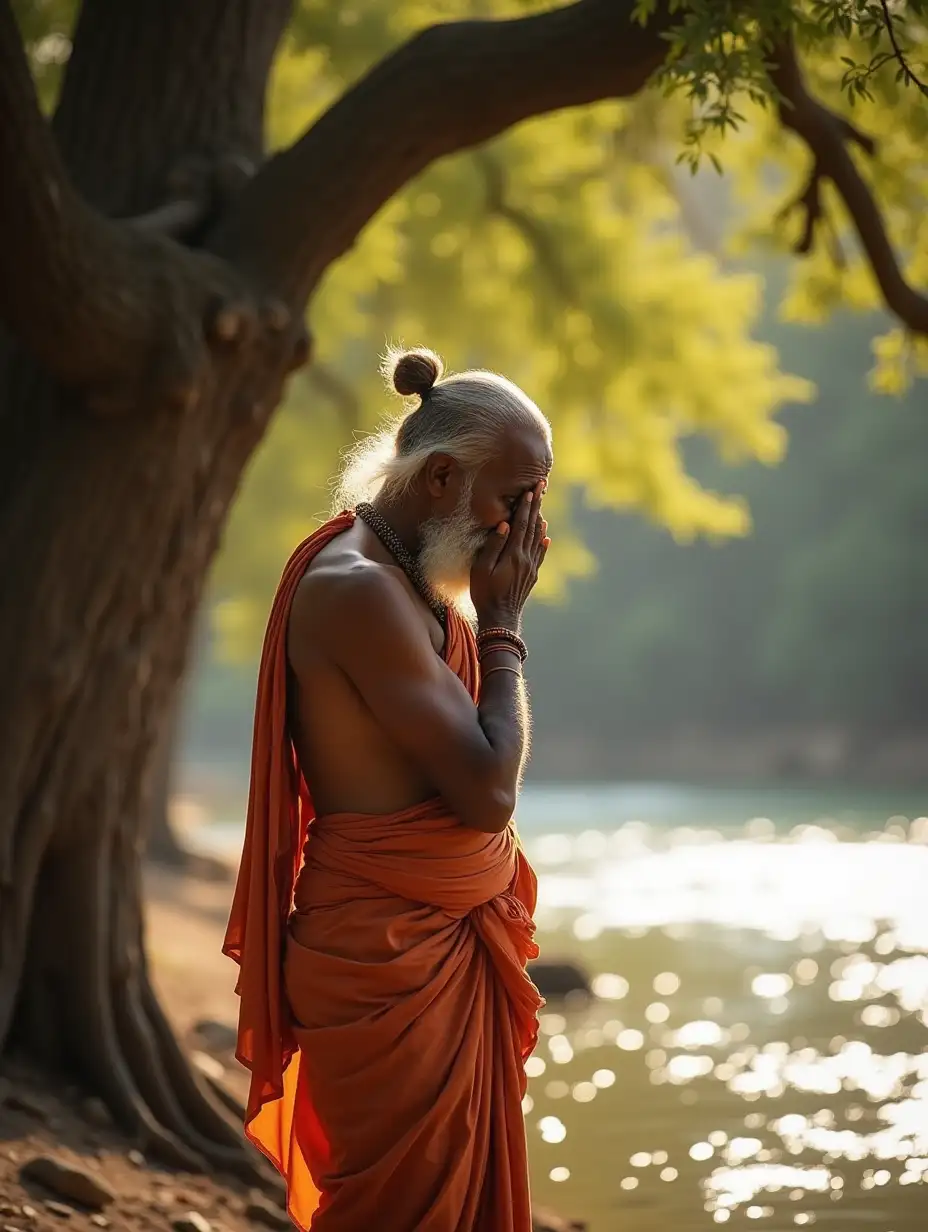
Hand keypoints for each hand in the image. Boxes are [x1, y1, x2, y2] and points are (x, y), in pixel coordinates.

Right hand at [471, 482, 548, 629]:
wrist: (500, 618)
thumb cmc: (485, 593)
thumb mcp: (481, 569)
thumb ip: (493, 546)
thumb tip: (505, 525)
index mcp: (514, 554)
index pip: (521, 524)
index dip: (526, 506)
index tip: (530, 489)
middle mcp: (526, 558)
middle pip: (533, 527)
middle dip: (536, 506)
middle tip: (541, 487)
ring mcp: (531, 567)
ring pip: (538, 539)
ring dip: (539, 520)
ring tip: (541, 506)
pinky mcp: (531, 576)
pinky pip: (539, 554)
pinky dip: (542, 542)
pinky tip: (545, 536)